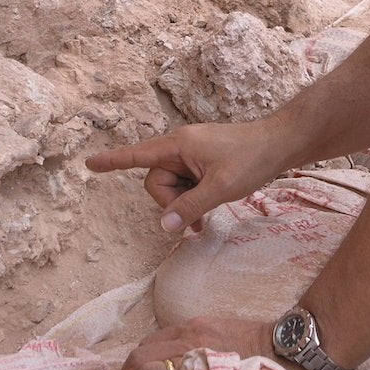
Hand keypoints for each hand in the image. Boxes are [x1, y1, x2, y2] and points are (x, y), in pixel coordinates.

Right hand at [85, 119, 289, 232]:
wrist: (280, 144)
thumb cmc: (251, 159)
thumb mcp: (221, 188)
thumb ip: (190, 207)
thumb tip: (165, 226)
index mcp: (178, 145)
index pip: (137, 155)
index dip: (113, 162)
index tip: (89, 164)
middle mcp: (180, 146)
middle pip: (157, 181)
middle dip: (171, 204)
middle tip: (195, 221)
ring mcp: (192, 154)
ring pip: (172, 186)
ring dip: (184, 204)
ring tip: (206, 218)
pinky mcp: (203, 161)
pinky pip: (186, 183)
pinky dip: (193, 198)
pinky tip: (210, 208)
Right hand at [116, 316, 271, 369]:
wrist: (294, 347)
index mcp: (195, 361)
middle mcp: (190, 339)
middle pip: (139, 355)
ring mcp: (195, 326)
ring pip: (149, 341)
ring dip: (138, 364)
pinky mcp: (202, 320)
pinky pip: (166, 333)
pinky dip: (154, 351)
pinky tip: (162, 366)